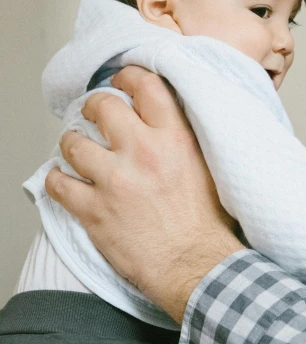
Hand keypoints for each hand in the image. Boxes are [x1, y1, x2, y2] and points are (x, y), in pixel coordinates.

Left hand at [45, 66, 243, 321]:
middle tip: (94, 115)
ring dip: (73, 145)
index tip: (121, 82)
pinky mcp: (94, 211)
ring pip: (73, 143)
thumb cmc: (207, 225)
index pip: (146, 85)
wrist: (196, 266)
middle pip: (103, 106)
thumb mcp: (208, 168)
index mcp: (176, 139)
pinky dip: (58, 180)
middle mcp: (144, 153)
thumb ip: (185, 138)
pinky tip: (66, 182)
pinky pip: (58, 183)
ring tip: (79, 153)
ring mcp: (115, 181)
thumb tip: (166, 118)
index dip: (128, 77)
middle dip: (94, 107)